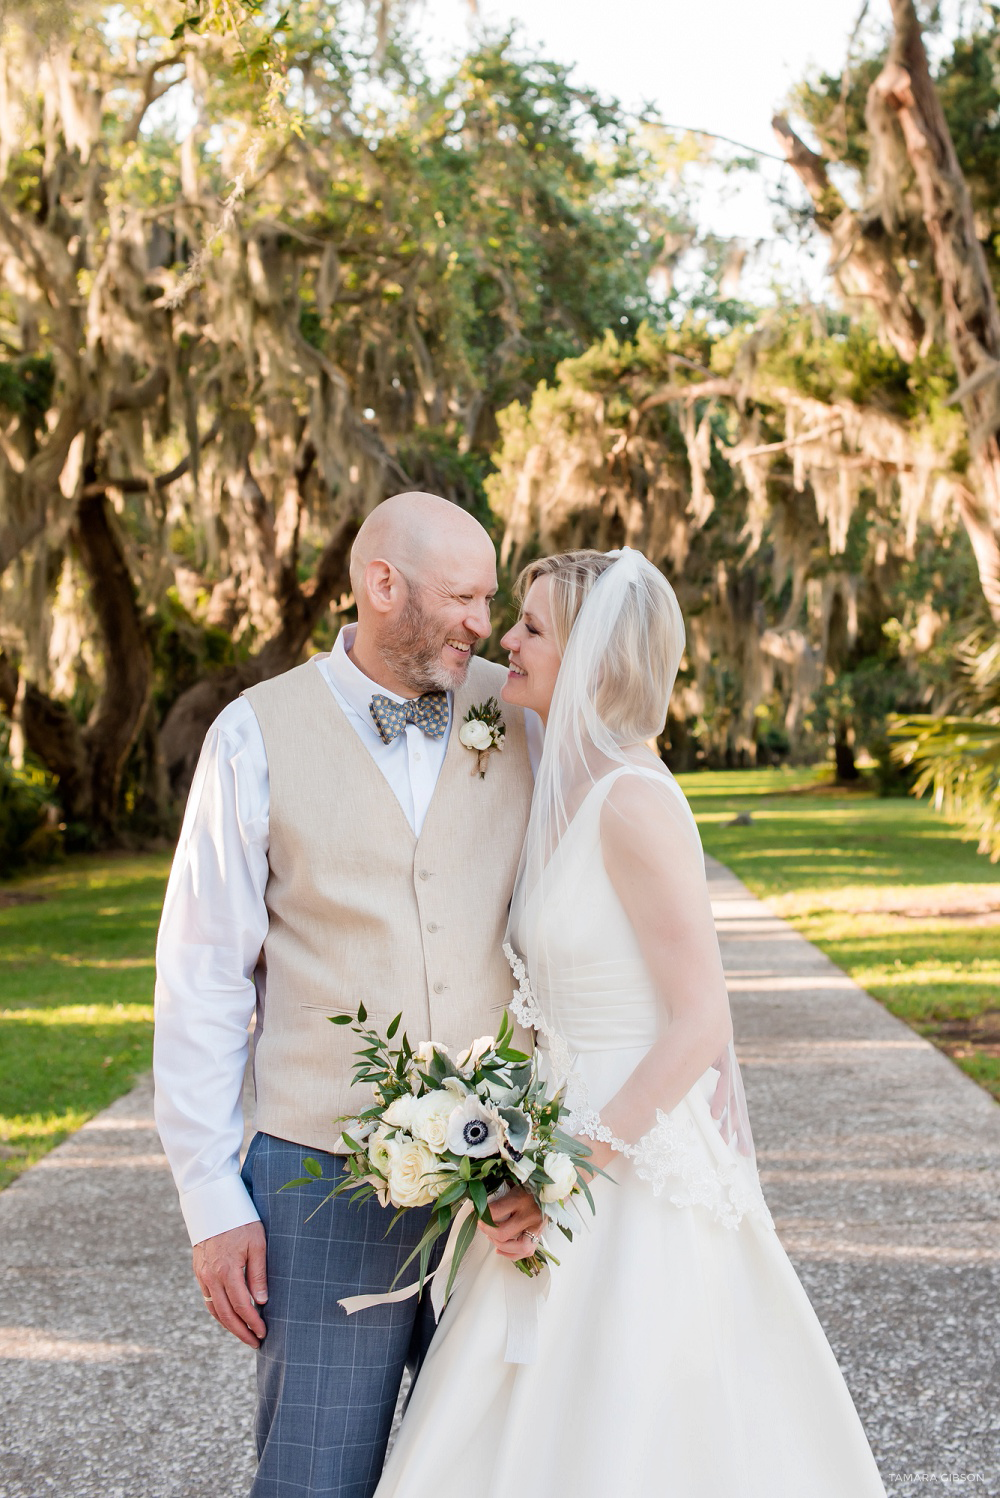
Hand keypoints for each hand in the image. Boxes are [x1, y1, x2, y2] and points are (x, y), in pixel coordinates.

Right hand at [193, 1221, 267, 1348]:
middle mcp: (211, 1276)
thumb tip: (261, 1302)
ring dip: (228, 1325)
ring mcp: (202, 1275)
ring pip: (214, 1309)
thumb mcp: (257, 1243)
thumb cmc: (241, 1220)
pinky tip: (229, 1316)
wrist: (212, 1202)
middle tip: (255, 1343)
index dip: (253, 1323)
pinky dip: (218, 1311)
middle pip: (226, 1314)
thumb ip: (258, 1274)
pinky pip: (207, 1298)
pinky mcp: (199, 1271)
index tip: (263, 1334)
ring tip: (243, 1334)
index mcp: (227, 1270)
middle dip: (241, 1332)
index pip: (242, 1306)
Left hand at [477, 1186, 544, 1260]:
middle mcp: (530, 1215)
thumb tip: (478, 1203)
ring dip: (500, 1245)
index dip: (482, 1214)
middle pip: (504, 1233)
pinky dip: (511, 1254)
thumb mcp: (512, 1182)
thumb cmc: (528, 1184)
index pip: (496, 1211)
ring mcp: (537, 1227)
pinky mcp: (540, 1234)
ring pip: (518, 1247)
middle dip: (487, 1230)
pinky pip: (527, 1251)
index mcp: (521, 1198)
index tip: (476, 1212)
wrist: (550, 1187)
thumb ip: (497, 1192)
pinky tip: (500, 1248)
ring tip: (491, 1237)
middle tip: (481, 1224)